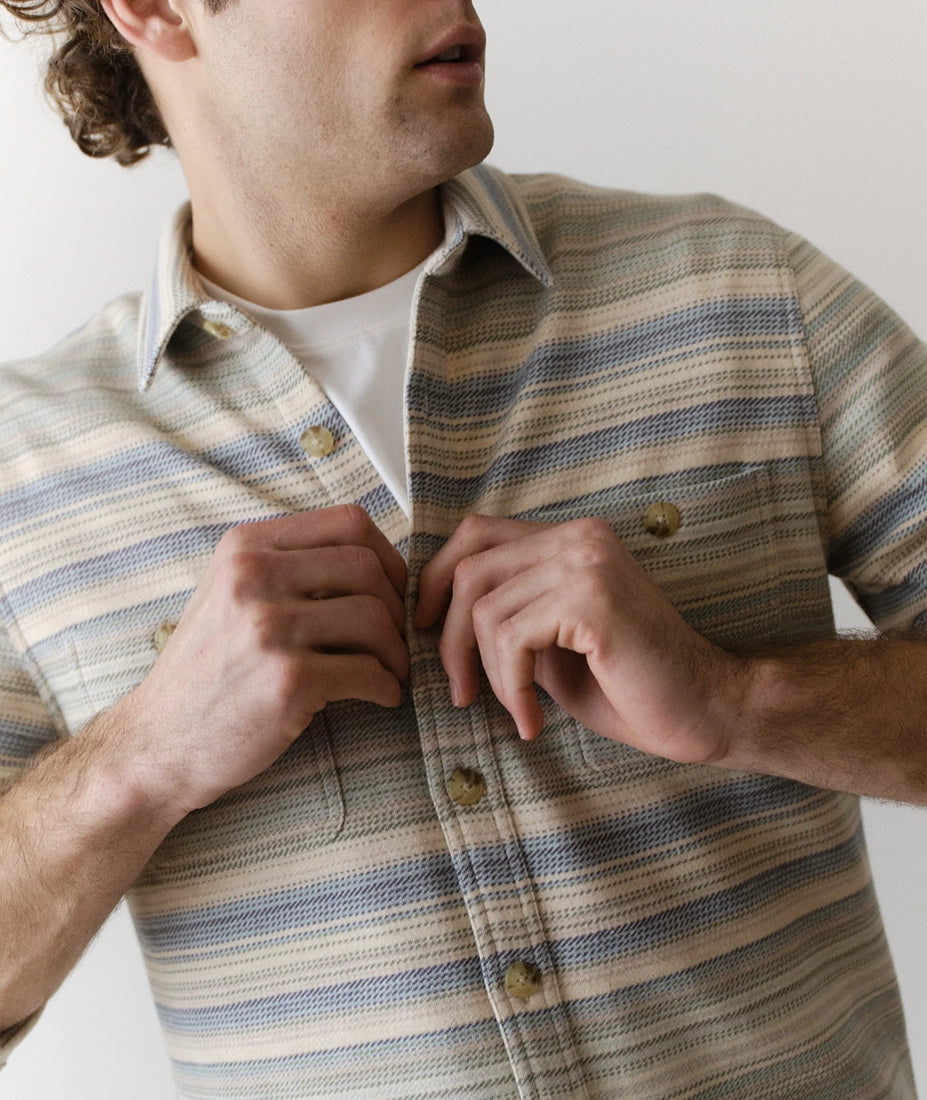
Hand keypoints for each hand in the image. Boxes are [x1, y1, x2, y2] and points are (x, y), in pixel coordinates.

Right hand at [124, 504, 407, 815]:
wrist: (156, 744)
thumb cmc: (206, 670)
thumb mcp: (232, 594)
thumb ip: (290, 567)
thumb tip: (376, 562)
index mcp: (245, 547)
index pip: (348, 522)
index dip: (387, 556)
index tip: (393, 589)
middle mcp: (253, 578)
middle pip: (368, 568)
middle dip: (397, 606)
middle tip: (397, 638)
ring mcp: (268, 628)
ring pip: (375, 618)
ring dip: (396, 651)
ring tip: (391, 671)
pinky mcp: (287, 681)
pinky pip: (369, 671)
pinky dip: (387, 686)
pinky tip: (381, 696)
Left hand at [415, 514, 740, 764]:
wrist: (708, 710)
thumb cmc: (633, 684)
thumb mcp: (554, 642)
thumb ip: (509, 616)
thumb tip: (435, 619)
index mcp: (572, 539)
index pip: (477, 534)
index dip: (437, 579)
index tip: (426, 629)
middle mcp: (580, 538)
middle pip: (470, 568)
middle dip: (449, 637)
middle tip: (462, 691)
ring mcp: (587, 563)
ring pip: (484, 608)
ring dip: (487, 673)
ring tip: (517, 710)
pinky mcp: (592, 600)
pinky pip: (511, 639)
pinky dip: (510, 687)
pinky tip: (532, 719)